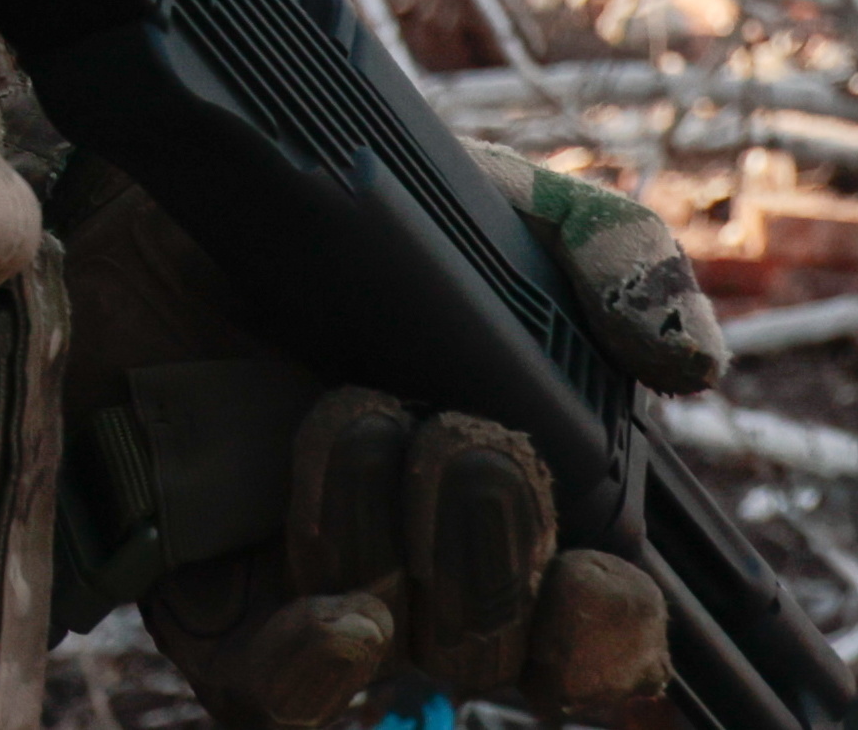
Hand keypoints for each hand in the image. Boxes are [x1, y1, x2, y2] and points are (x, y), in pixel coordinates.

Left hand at [55, 144, 722, 729]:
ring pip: (399, 658)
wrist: (165, 180)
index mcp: (518, 501)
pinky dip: (316, 671)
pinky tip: (341, 616)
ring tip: (349, 410)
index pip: (598, 636)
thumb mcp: (488, 205)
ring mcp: (315, 591)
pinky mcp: (202, 599)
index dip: (614, 639)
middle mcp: (427, 569)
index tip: (600, 578)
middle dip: (495, 545)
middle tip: (455, 430)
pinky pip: (270, 700)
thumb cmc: (344, 212)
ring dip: (390, 542)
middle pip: (505, 654)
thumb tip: (692, 361)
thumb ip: (608, 253)